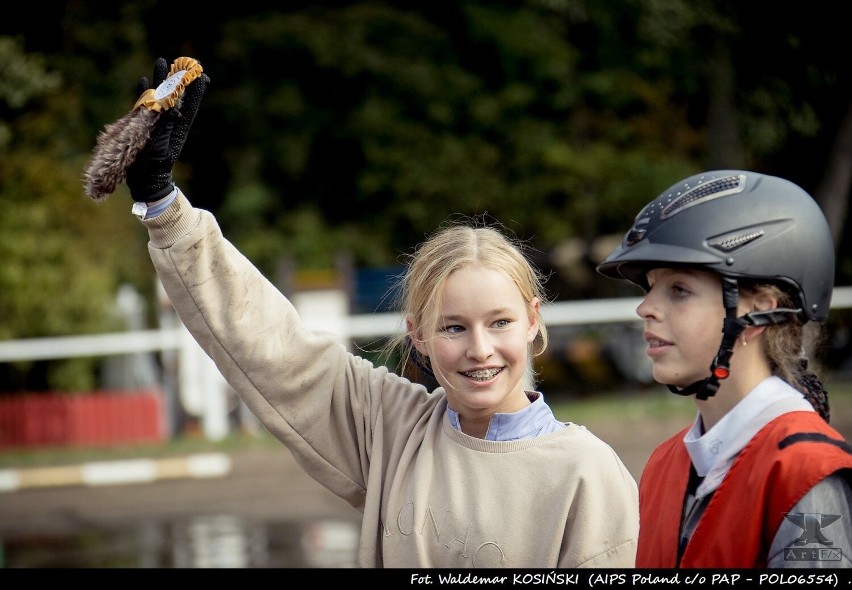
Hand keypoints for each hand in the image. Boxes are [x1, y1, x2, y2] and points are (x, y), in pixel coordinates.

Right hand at [126, 58, 209, 201]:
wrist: (144, 179)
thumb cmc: (156, 164)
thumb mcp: (163, 144)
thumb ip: (165, 123)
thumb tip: (172, 104)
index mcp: (177, 127)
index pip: (188, 105)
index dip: (195, 91)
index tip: (203, 76)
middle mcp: (167, 121)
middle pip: (173, 95)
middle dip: (177, 78)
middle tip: (183, 60)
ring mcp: (154, 122)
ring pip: (158, 96)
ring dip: (160, 80)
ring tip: (161, 61)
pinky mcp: (141, 124)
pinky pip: (142, 104)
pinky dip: (142, 93)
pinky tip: (143, 80)